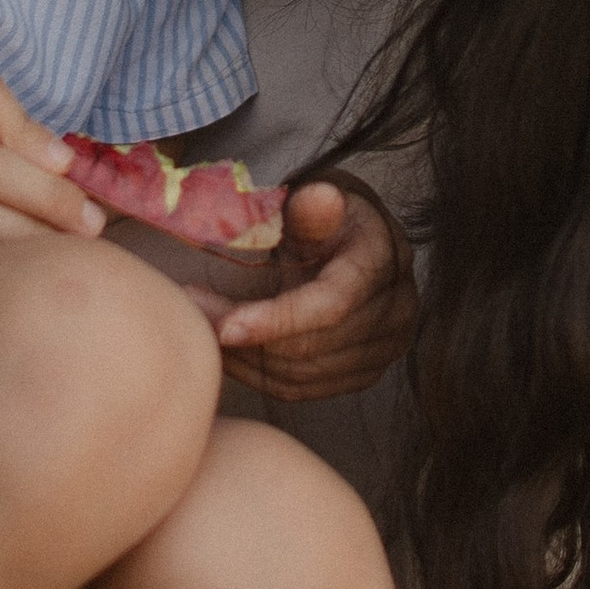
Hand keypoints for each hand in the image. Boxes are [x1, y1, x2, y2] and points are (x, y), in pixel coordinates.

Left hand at [213, 178, 417, 403]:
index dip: (275, 321)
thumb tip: (321, 198)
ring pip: (303, 376)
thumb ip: (311, 207)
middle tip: (193, 313)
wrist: (348, 236)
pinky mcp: (364, 372)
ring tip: (205, 327)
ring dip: (246, 360)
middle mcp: (396, 309)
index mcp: (383, 259)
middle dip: (247, 340)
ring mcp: (385, 347)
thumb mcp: (312, 200)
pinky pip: (303, 390)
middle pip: (313, 348)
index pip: (330, 307)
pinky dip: (259, 375)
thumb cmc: (320, 214)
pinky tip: (230, 349)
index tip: (223, 327)